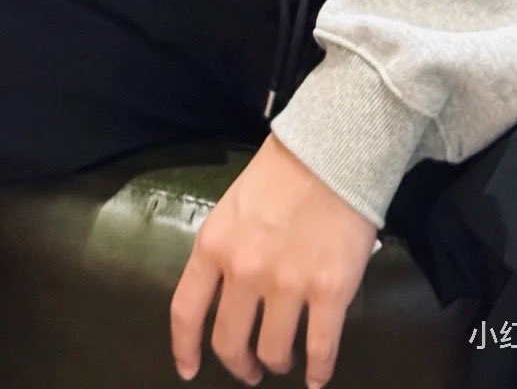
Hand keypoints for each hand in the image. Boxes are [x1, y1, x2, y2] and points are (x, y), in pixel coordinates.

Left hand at [170, 135, 379, 387]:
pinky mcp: (330, 292)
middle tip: (249, 370)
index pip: (186, 310)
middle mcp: (244, 271)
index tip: (189, 370)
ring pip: (273, 351)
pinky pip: (320, 350)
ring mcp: (288, 284)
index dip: (184, 348)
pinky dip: (319, 372)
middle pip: (229, 341)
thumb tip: (225, 291)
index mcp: (214, 245)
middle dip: (238, 364)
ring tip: (283, 360)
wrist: (332, 150)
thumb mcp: (233, 207)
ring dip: (277, 363)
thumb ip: (225, 249)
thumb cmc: (280, 172)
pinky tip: (317, 377)